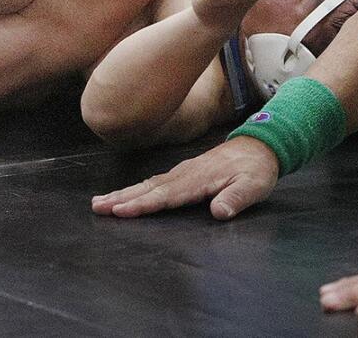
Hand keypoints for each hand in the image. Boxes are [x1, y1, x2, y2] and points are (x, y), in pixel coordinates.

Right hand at [91, 135, 278, 218]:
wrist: (260, 145)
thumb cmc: (257, 169)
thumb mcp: (254, 186)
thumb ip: (236, 199)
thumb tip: (219, 213)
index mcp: (199, 180)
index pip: (166, 196)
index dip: (143, 205)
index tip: (120, 211)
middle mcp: (185, 175)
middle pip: (148, 189)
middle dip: (121, 198)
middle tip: (97, 207)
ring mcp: (183, 172)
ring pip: (148, 184)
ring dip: (124, 193)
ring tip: (100, 202)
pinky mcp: (184, 172)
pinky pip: (155, 181)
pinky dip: (138, 188)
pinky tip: (127, 194)